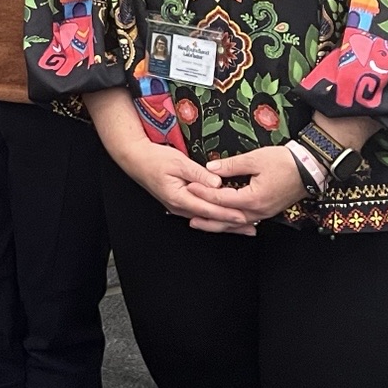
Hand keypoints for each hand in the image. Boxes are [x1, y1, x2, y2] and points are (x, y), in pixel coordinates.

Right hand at [109, 137, 257, 231]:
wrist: (135, 160)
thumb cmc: (155, 159)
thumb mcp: (179, 162)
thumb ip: (199, 174)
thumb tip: (217, 183)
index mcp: (180, 197)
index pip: (209, 209)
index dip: (228, 214)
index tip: (245, 216)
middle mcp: (179, 207)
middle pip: (210, 220)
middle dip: (231, 225)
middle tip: (252, 228)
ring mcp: (178, 207)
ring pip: (206, 219)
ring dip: (225, 223)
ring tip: (244, 227)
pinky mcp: (179, 203)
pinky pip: (201, 214)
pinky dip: (215, 217)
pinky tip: (225, 218)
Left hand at [186, 145, 308, 231]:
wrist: (310, 168)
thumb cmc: (285, 162)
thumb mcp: (255, 159)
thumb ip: (231, 165)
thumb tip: (210, 168)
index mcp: (254, 198)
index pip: (223, 199)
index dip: (205, 194)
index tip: (191, 188)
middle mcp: (259, 211)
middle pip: (228, 219)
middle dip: (207, 218)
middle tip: (189, 216)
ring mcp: (264, 213)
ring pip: (236, 223)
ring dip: (218, 223)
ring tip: (200, 223)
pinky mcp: (267, 211)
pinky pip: (245, 220)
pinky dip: (231, 221)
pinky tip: (223, 221)